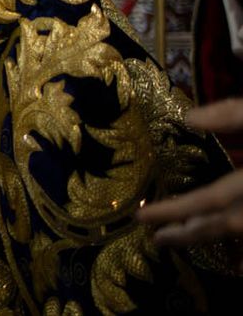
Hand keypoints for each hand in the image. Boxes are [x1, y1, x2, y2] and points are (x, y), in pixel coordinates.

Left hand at [137, 98, 242, 248]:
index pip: (208, 200)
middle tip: (156, 239)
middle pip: (223, 225)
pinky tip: (236, 259)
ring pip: (240, 231)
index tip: (141, 218)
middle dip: (187, 233)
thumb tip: (190, 119)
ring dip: (212, 236)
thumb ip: (234, 114)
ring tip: (184, 239)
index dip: (174, 211)